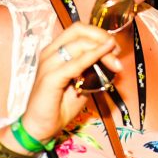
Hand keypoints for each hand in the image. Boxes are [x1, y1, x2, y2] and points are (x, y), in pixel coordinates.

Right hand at [19, 24, 122, 142]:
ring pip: (79, 43)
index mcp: (55, 51)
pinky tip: (104, 56)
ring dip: (102, 50)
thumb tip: (111, 61)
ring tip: (115, 63)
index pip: (79, 30)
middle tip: (117, 52)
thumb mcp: (82, 84)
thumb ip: (92, 70)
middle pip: (79, 30)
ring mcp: (49, 64)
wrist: (39, 128)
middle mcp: (50, 52)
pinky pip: (76, 62)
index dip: (100, 34)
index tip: (115, 48)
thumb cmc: (59, 107)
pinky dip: (93, 56)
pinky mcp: (51, 77)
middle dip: (102, 37)